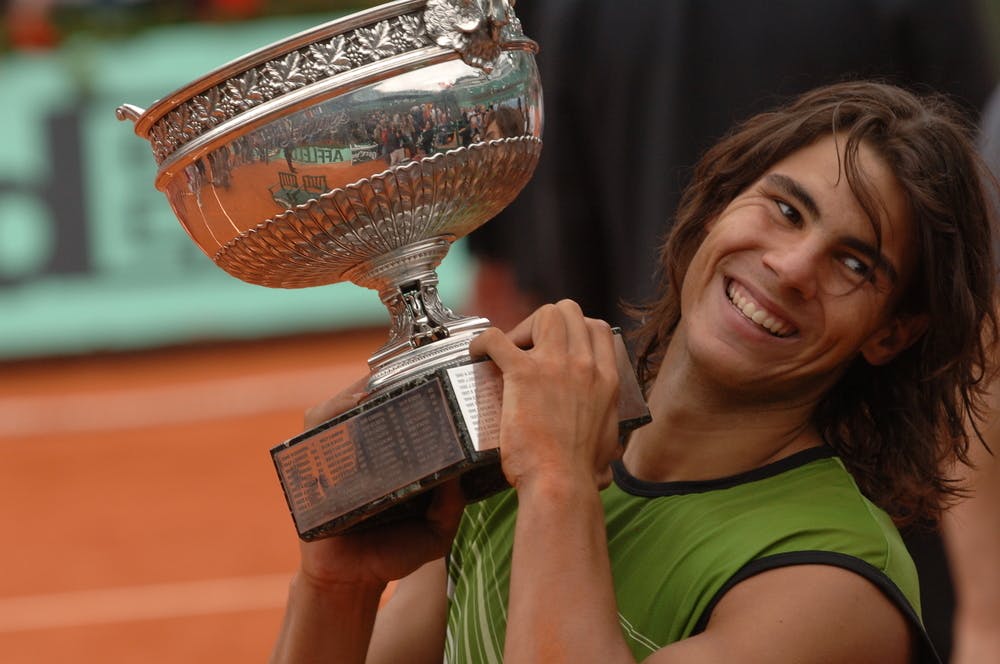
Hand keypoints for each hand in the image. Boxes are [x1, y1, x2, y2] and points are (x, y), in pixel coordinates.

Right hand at [295, 379, 466, 592]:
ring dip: (360, 391)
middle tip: (409, 374)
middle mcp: (365, 448)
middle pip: (371, 401)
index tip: (435, 375)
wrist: (352, 580)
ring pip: (343, 407)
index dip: (416, 390)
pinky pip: (316, 426)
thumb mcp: (436, 530)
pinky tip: (353, 405)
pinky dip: (332, 411)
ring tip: (381, 386)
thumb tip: (457, 476)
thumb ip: (451, 506)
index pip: (403, 411)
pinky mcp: (312, 463)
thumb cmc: (394, 551)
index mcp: (396, 457)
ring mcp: (337, 453)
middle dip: (389, 383)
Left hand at [469, 299, 621, 491]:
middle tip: (530, 347)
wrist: (561, 483)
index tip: (557, 344)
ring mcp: (555, 366)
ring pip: (544, 314)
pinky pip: (497, 338)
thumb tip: (606, 462)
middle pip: (569, 311)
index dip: (574, 329)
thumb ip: (605, 438)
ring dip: (523, 327)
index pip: (597, 328)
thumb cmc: (579, 472)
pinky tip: (477, 353)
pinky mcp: (522, 374)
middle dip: (546, 322)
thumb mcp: (606, 444)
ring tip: (510, 351)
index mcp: (606, 379)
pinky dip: (483, 341)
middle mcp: (584, 365)